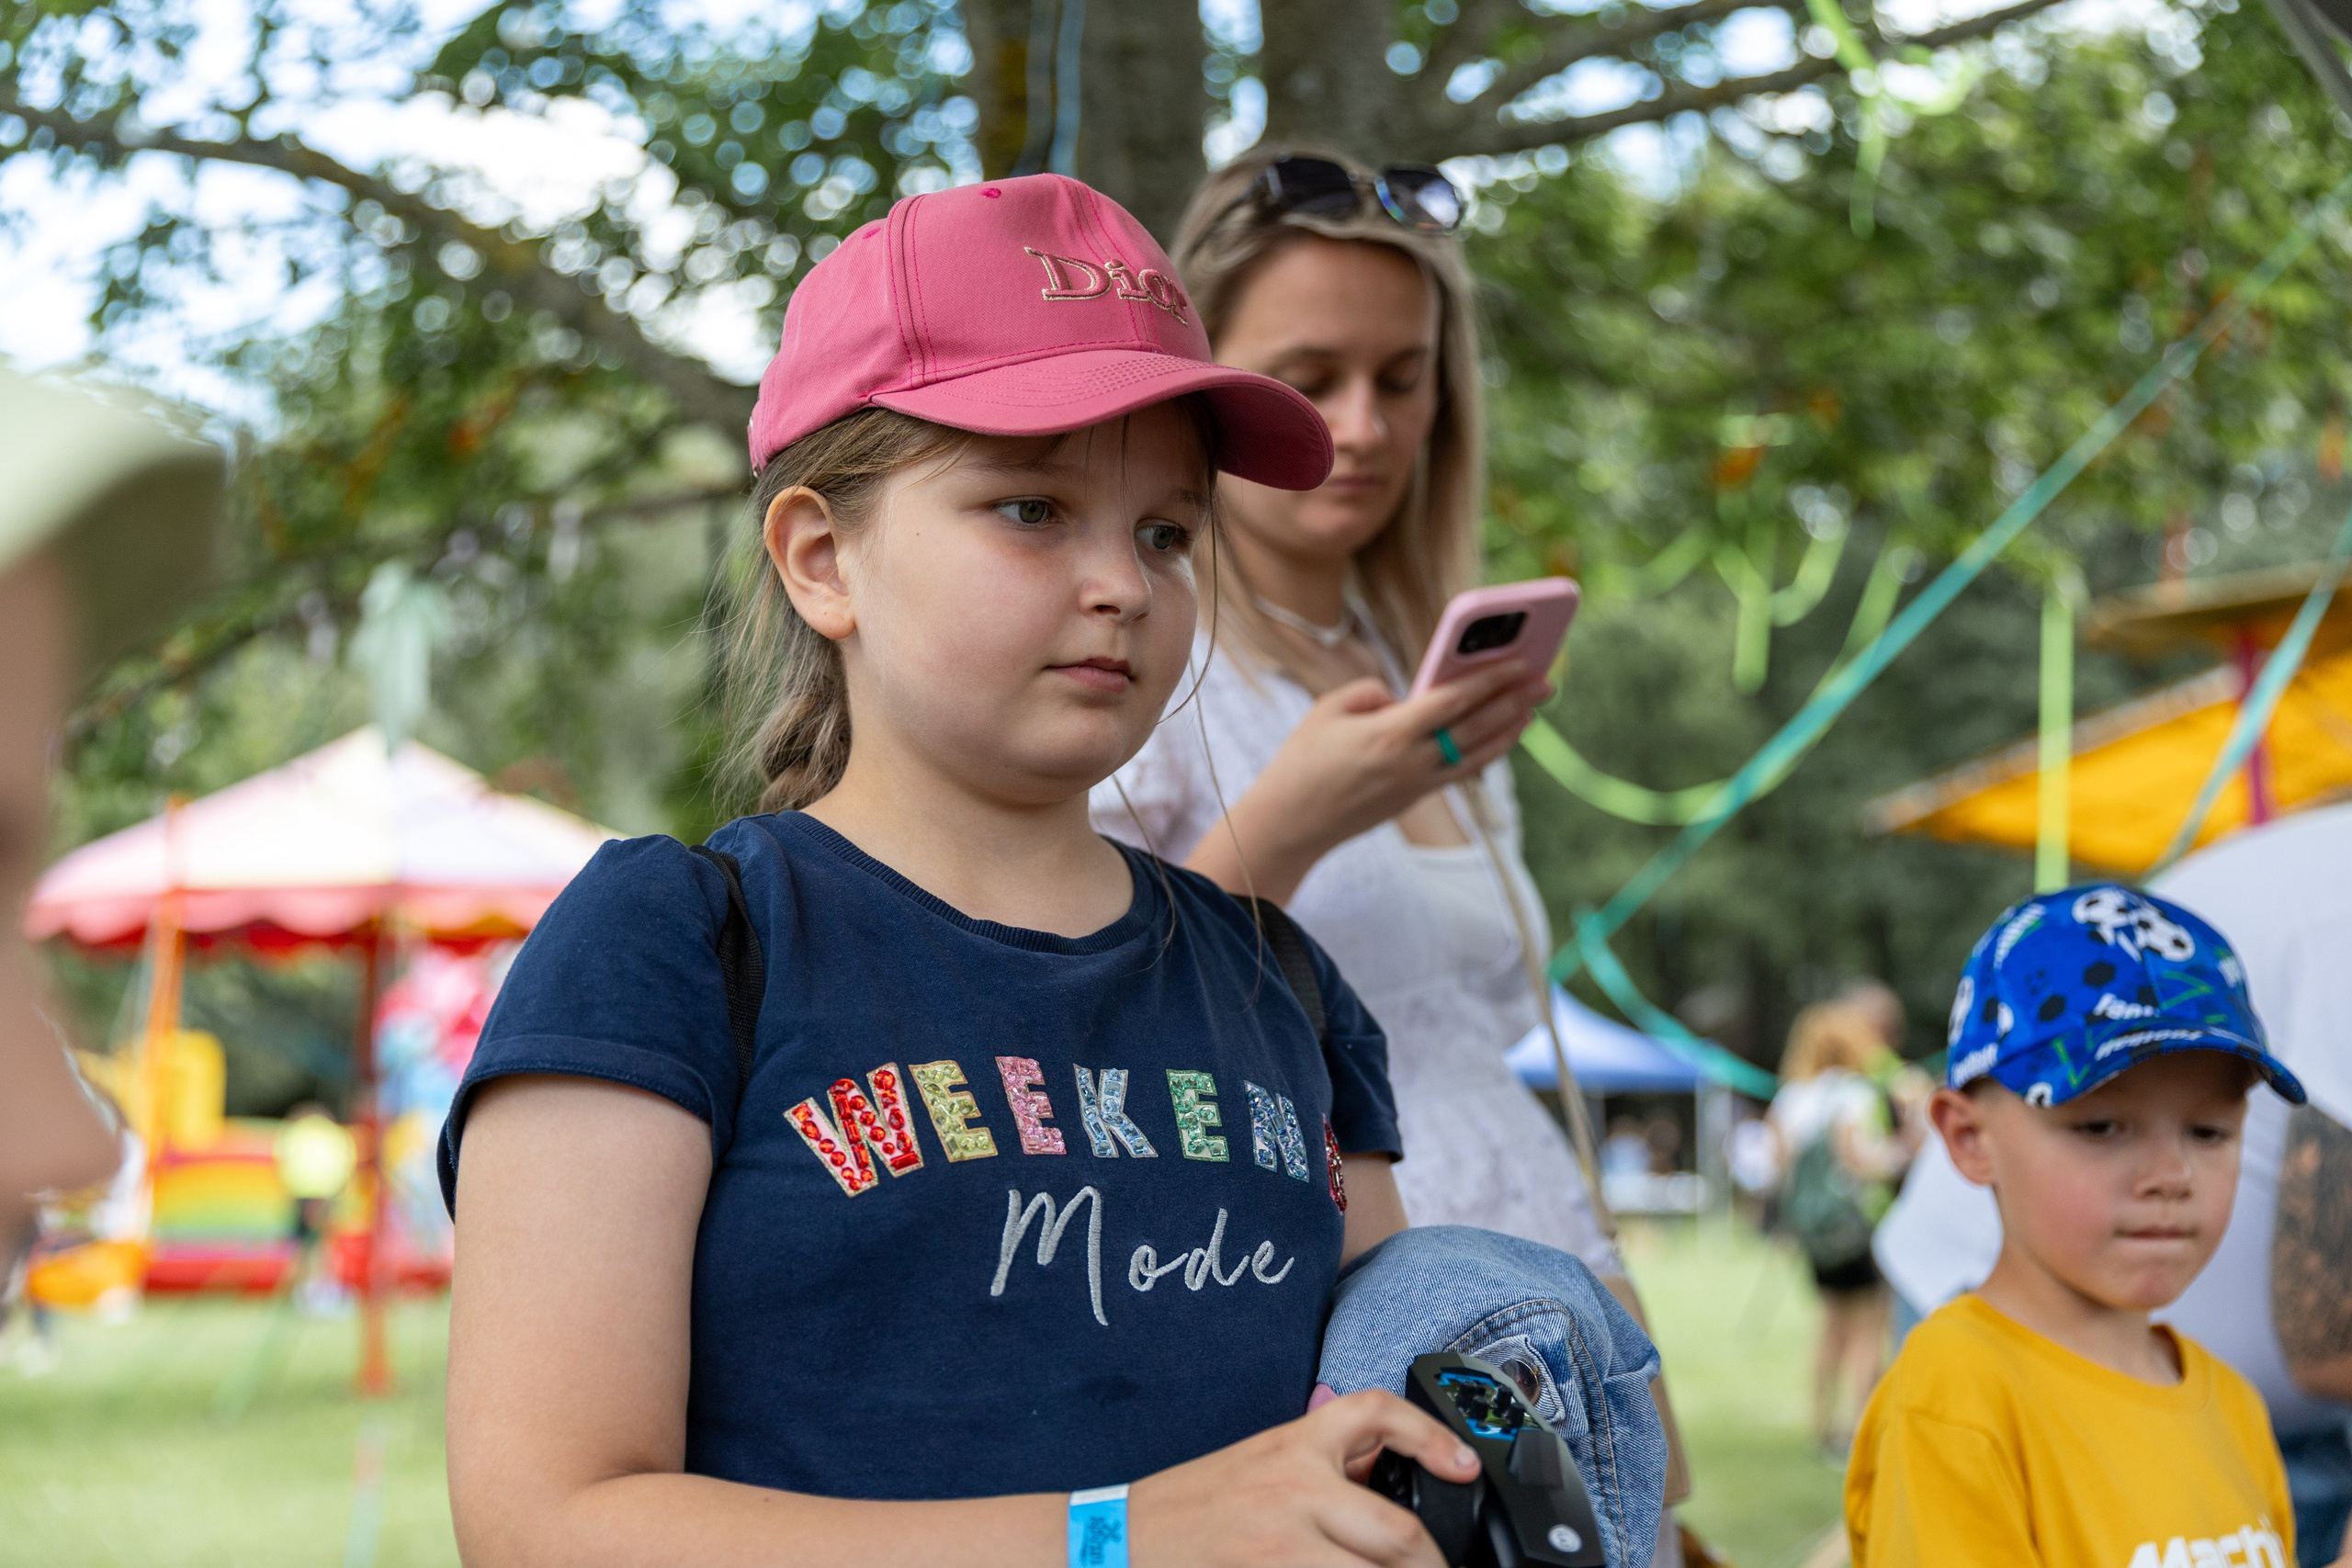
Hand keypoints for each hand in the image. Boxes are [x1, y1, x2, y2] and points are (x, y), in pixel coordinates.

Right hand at [1127, 1389, 1480, 1567]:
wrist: (1124, 1539)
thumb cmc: (1197, 1505)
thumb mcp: (1264, 1462)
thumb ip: (1326, 1465)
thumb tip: (1391, 1471)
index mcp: (1294, 1446)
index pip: (1375, 1413)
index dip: (1431, 1437)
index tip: (1464, 1467)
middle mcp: (1294, 1490)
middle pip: (1398, 1534)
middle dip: (1433, 1567)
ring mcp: (1282, 1546)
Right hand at [1191, 659, 1549, 903]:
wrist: (1290, 824)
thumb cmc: (1301, 762)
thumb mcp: (1327, 710)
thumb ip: (1372, 692)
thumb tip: (1404, 698)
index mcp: (1390, 733)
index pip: (1454, 701)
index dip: (1491, 680)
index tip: (1519, 661)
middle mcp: (1412, 762)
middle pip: (1477, 727)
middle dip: (1514, 701)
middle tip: (1546, 680)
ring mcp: (1417, 784)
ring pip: (1478, 754)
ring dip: (1510, 729)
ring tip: (1533, 707)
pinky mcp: (1414, 798)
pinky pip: (1462, 771)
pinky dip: (1487, 752)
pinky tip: (1502, 737)